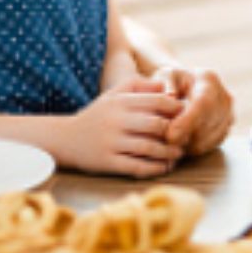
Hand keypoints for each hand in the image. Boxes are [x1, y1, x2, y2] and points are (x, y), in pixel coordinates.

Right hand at [61, 78, 186, 176]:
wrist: (65, 138)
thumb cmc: (97, 115)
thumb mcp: (113, 94)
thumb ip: (139, 85)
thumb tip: (166, 86)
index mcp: (120, 102)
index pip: (156, 101)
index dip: (176, 109)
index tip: (186, 115)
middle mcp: (116, 120)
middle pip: (156, 125)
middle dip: (175, 132)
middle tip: (186, 138)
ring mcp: (111, 142)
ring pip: (148, 147)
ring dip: (168, 153)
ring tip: (178, 154)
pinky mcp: (107, 162)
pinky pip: (136, 166)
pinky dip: (154, 168)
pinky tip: (164, 167)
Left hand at [153, 66, 233, 154]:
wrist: (186, 87)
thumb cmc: (171, 82)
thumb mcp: (164, 75)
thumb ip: (165, 82)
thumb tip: (171, 96)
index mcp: (208, 80)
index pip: (203, 103)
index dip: (188, 122)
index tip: (170, 136)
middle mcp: (224, 97)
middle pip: (207, 125)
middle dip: (184, 136)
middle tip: (164, 138)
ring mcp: (229, 114)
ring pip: (209, 139)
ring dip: (188, 144)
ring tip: (172, 136)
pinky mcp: (227, 129)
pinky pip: (211, 146)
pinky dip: (195, 147)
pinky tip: (182, 139)